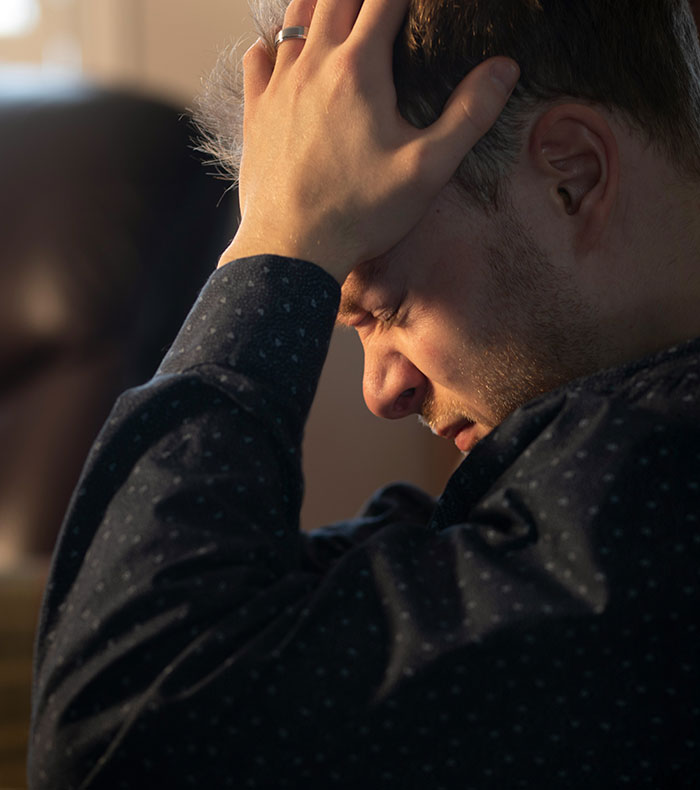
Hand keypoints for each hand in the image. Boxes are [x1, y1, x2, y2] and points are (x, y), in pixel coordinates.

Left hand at [220, 0, 518, 281]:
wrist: (293, 248)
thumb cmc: (361, 212)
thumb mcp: (428, 168)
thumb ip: (469, 115)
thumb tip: (504, 68)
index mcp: (359, 69)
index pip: (384, 1)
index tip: (414, 3)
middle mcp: (314, 66)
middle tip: (377, 4)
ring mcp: (280, 88)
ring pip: (294, 19)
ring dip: (318, 5)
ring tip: (335, 7)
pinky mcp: (257, 114)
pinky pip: (258, 60)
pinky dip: (272, 44)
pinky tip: (280, 50)